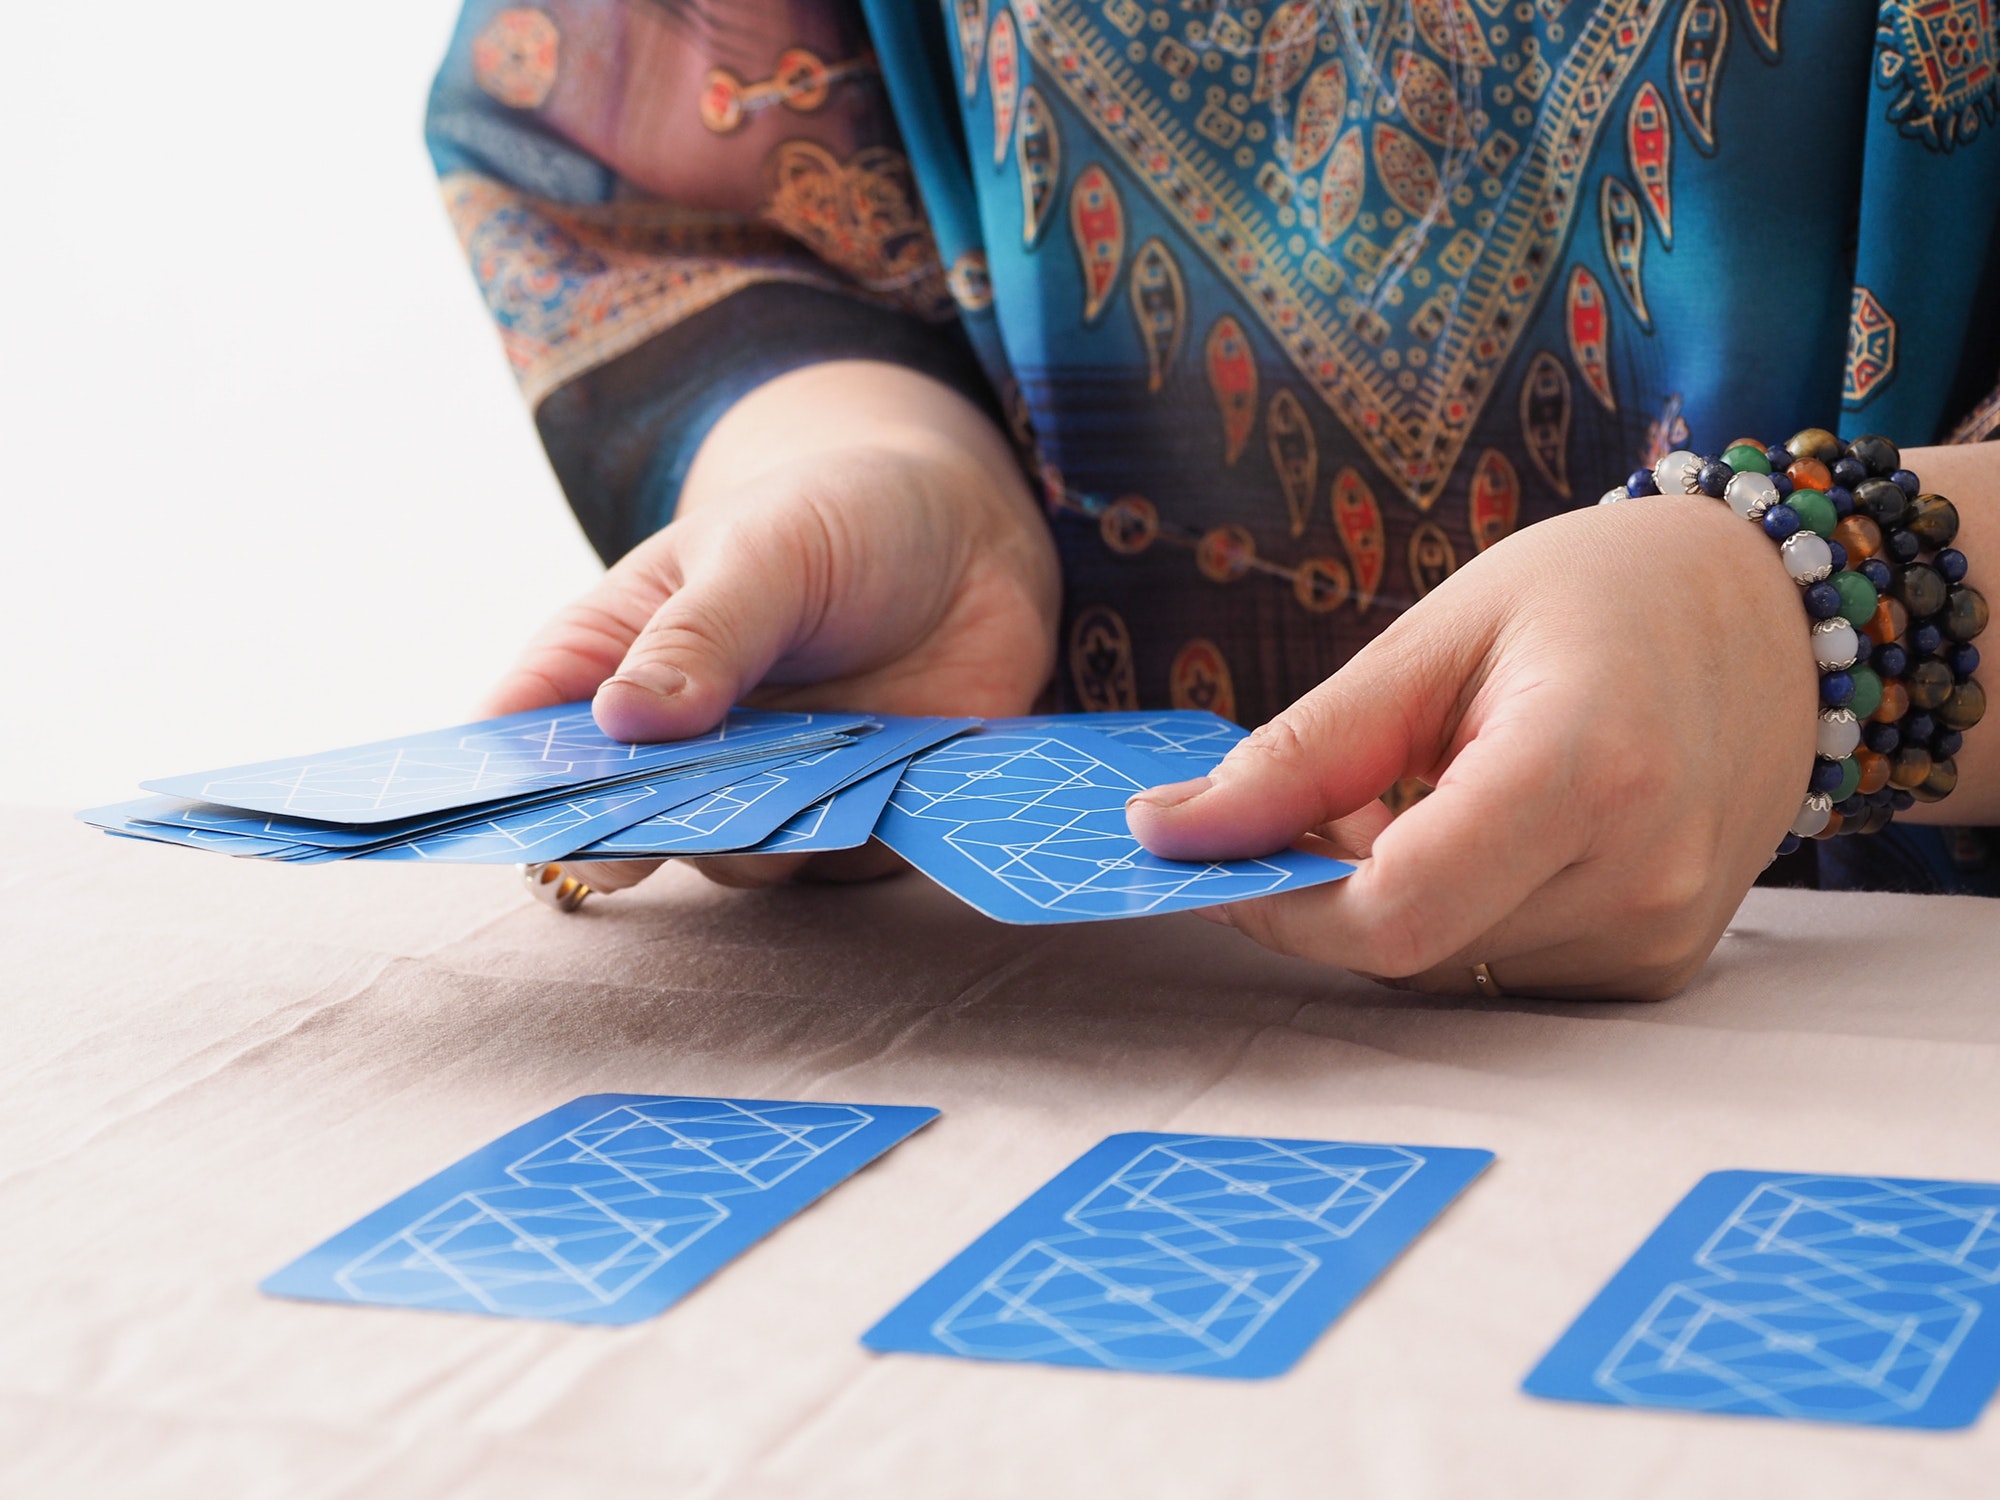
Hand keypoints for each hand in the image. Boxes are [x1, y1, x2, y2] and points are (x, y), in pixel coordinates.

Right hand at [488, 361, 1059, 890]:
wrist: (976, 539)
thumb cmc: (841, 519)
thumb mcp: (766, 549)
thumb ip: (701, 634)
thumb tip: (623, 719)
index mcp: (614, 659)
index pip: (522, 733)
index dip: (498, 780)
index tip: (503, 811)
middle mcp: (675, 744)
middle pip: (612, 825)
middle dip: (624, 834)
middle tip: (650, 821)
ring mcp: (760, 790)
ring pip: (726, 859)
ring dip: (754, 830)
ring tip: (803, 758)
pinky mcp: (847, 822)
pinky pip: (833, 863)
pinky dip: (851, 834)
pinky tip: (882, 772)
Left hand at [1126, 495, 1818, 1000]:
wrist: (1775, 621)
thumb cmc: (1601, 598)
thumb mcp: (1437, 638)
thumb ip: (1303, 750)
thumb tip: (1166, 834)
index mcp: (1585, 773)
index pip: (1390, 912)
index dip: (1277, 902)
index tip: (1215, 854)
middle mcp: (1638, 878)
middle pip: (1407, 947)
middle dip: (1324, 890)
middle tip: (1325, 793)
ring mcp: (1657, 938)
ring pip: (1445, 969)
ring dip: (1388, 902)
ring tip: (1420, 791)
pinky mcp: (1657, 967)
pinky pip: (1500, 970)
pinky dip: (1453, 917)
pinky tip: (1477, 834)